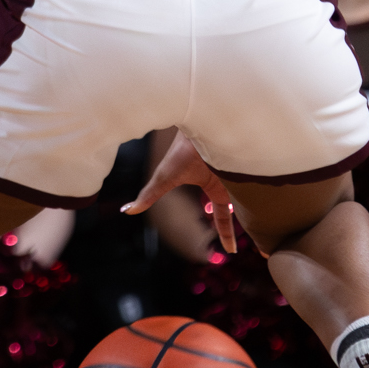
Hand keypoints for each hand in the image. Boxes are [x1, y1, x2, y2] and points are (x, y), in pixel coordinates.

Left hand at [121, 132, 236, 253]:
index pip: (225, 217)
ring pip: (241, 188)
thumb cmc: (185, 148)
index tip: (230, 252)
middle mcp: (231, 178)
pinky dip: (239, 179)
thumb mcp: (166, 174)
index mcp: (220, 187)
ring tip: (229, 210)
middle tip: (236, 234)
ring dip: (238, 199)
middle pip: (237, 205)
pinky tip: (227, 178)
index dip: (226, 235)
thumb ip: (148, 195)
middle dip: (236, 218)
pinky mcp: (234, 151)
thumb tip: (127, 211)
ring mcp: (234, 165)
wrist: (202, 115)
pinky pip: (241, 171)